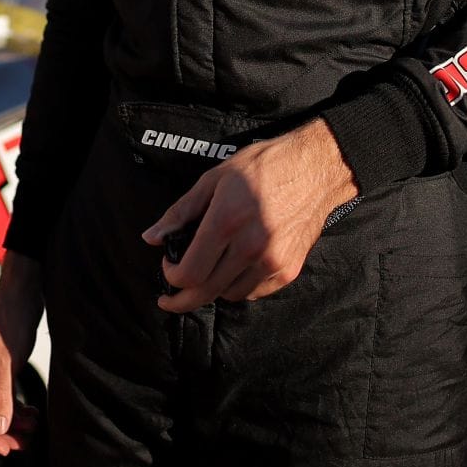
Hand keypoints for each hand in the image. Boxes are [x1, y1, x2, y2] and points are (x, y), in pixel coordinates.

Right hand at [0, 255, 43, 455]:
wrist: (21, 292)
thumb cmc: (11, 320)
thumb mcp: (9, 362)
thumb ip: (2, 396)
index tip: (7, 449)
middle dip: (2, 430)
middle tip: (24, 442)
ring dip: (11, 419)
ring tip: (33, 426)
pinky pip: (1, 394)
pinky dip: (14, 405)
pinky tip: (30, 410)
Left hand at [142, 120, 357, 311]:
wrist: (316, 170)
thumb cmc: (264, 166)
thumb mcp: (214, 178)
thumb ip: (180, 212)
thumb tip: (151, 238)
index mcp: (226, 221)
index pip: (190, 273)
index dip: (171, 277)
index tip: (168, 266)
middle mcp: (250, 247)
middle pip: (206, 293)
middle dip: (181, 300)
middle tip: (169, 298)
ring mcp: (272, 262)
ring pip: (230, 295)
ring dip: (213, 288)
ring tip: (209, 270)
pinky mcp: (289, 270)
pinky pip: (255, 292)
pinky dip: (239, 286)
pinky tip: (235, 267)